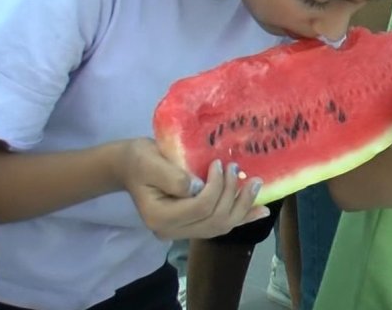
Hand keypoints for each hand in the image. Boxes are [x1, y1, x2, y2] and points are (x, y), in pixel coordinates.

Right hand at [117, 139, 266, 240]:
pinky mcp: (192, 224)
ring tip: (256, 184)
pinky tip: (261, 211)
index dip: (216, 187)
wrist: (131, 166)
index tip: (219, 164)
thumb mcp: (150, 161)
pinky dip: (243, 218)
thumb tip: (199, 186)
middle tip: (237, 168)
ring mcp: (182, 231)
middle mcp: (171, 230)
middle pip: (214, 220)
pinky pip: (220, 225)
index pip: (199, 208)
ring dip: (242, 206)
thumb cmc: (139, 160)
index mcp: (159, 217)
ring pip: (221, 226)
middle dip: (232, 194)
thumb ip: (172, 176)